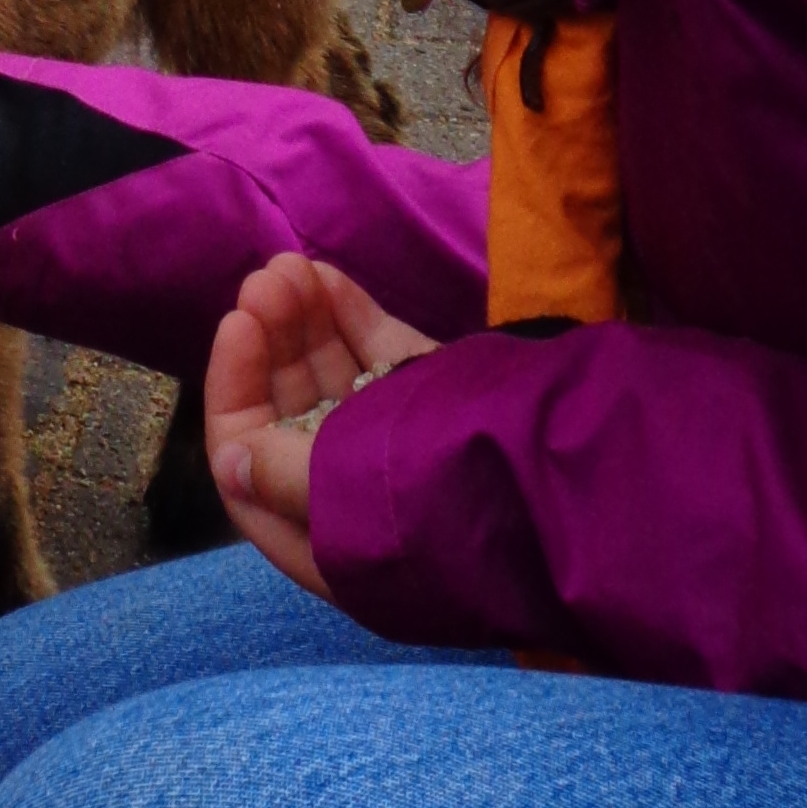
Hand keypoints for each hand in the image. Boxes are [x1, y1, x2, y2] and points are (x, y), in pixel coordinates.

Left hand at [205, 255, 441, 599]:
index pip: (252, 468)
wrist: (574, 491)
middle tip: (268, 279)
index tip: (238, 322)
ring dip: (309, 322)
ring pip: (338, 380)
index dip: (236, 391)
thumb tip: (232, 460)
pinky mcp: (448, 412)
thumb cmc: (450, 500)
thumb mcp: (355, 492)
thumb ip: (285, 476)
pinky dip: (355, 320)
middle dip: (275, 345)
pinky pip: (386, 363)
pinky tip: (329, 276)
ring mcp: (408, 451)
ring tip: (293, 265)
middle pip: (294, 415)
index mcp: (331, 542)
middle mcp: (362, 501)